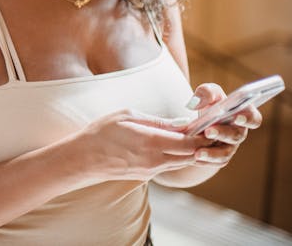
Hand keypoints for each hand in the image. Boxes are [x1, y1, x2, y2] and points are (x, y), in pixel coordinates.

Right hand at [80, 109, 210, 181]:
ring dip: (190, 150)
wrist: (83, 159)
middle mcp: (155, 160)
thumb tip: (181, 124)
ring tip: (194, 135)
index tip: (208, 123)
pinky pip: (168, 165)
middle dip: (202, 143)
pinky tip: (174, 144)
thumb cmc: (101, 133)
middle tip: (207, 129)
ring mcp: (151, 171)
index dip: (203, 135)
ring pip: (181, 162)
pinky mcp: (145, 176)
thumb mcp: (128, 116)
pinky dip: (176, 155)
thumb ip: (157, 121)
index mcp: (151, 142)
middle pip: (191, 155)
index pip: (189, 142)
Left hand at [185, 83, 262, 166]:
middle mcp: (239, 132)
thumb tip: (196, 102)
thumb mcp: (208, 93)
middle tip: (208, 131)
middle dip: (222, 133)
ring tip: (197, 153)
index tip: (236, 116)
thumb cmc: (210, 103)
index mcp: (242, 114)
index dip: (247, 118)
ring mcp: (231, 146)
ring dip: (212, 154)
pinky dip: (205, 161)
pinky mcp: (220, 157)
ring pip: (225, 153)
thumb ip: (206, 92)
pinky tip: (193, 158)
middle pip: (236, 136)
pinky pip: (215, 162)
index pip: (253, 118)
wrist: (200, 121)